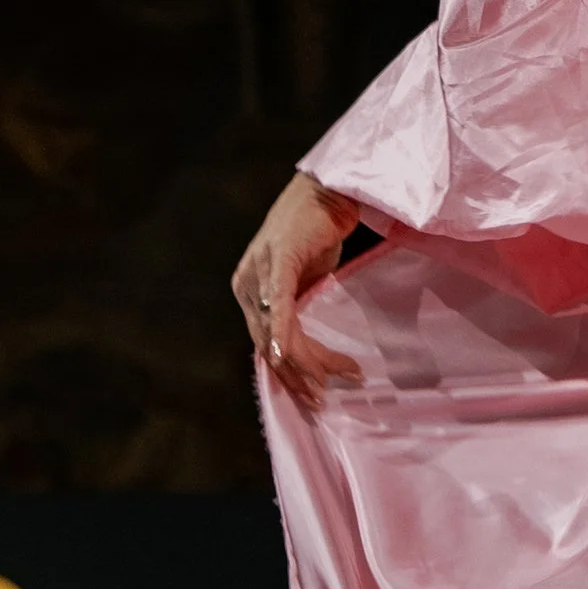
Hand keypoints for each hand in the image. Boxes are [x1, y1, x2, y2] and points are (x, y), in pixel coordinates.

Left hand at [231, 175, 362, 412]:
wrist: (328, 192)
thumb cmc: (317, 233)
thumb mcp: (305, 281)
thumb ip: (297, 309)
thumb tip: (304, 346)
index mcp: (248, 292)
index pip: (266, 344)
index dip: (289, 374)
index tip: (313, 395)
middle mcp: (245, 285)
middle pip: (270, 344)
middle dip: (301, 374)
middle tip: (325, 396)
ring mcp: (258, 272)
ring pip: (278, 330)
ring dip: (309, 358)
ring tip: (342, 372)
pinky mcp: (277, 259)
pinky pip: (280, 303)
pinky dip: (284, 330)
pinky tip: (286, 354)